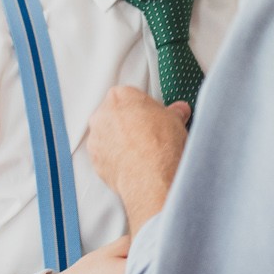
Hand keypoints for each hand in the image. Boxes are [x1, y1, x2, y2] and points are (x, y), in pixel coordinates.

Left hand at [87, 85, 190, 233]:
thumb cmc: (161, 145)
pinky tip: (131, 164)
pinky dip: (114, 158)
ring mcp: (96, 137)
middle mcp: (103, 114)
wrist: (150, 177)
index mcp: (121, 96)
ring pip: (107, 135)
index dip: (142, 108)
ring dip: (118, 141)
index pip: (129, 96)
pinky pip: (104, 155)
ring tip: (139, 152)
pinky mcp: (94, 159)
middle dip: (127, 122)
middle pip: (114, 113)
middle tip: (145, 134)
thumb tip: (179, 111)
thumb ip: (174, 112)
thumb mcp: (175, 121)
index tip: (151, 117)